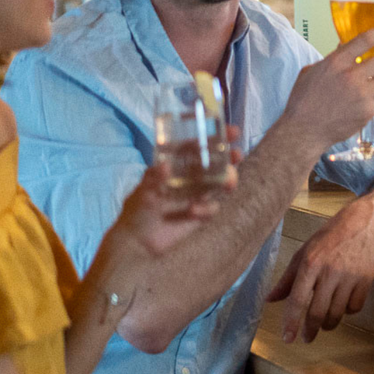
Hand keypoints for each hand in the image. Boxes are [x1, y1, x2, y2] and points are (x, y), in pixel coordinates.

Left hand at [94, 131, 243, 295]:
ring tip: (228, 182)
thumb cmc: (136, 212)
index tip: (227, 130)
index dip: (212, 136)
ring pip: (220, 181)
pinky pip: (213, 206)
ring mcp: (197, 195)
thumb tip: (165, 167)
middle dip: (228, 155)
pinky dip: (206, 208)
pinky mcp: (202, 213)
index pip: (196, 146)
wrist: (137, 243)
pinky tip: (193, 211)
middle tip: (237, 153)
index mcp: (175, 166)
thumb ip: (153, 179)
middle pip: (215, 161)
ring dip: (228, 178)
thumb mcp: (142, 193)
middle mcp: (189, 177)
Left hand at [265, 204, 373, 342]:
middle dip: (310, 330)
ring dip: (328, 324)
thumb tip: (269, 300)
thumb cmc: (327, 239)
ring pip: (337, 313)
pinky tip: (342, 306)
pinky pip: (355, 307)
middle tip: (306, 338)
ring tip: (324, 323)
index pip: (297, 300)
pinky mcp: (366, 280)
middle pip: (318, 312)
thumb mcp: (303, 254)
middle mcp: (330, 272)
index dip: (291, 322)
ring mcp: (350, 277)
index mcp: (310, 264)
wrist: (362, 224)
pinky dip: (348, 311)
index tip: (288, 339)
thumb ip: (287, 279)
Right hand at [279, 24, 373, 155]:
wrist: (304, 131)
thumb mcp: (312, 72)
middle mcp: (351, 76)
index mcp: (336, 63)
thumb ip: (332, 58)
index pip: (365, 40)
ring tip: (372, 82)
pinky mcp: (368, 111)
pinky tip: (358, 104)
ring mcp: (361, 94)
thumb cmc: (304, 100)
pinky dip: (372, 100)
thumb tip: (345, 46)